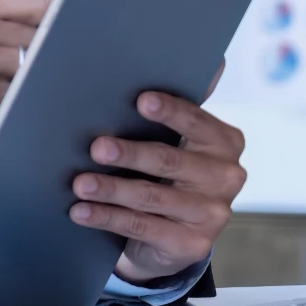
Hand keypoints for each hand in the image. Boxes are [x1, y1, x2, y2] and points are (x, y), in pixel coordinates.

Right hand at [0, 0, 50, 203]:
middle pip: (44, 39)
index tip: (54, 47)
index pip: (40, 5)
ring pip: (36, 70)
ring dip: (26, 89)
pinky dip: (15, 110)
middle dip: (40, 65)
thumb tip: (60, 32)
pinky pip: (22, 100)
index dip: (55, 29)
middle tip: (8, 83)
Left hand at [69, 85, 245, 283]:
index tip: (140, 100)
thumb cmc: (166, 171)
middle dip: (129, 153)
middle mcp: (226, 177)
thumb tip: (209, 61)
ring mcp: (212, 214)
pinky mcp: (192, 244)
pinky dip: (107, 217)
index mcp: (225, 142)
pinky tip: (81, 211)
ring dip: (111, 188)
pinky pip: (142, 226)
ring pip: (151, 196)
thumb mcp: (176, 139)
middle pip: (170, 160)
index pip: (196, 122)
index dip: (170, 111)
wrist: (171, 233)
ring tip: (79, 183)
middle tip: (96, 147)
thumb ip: (178, 107)